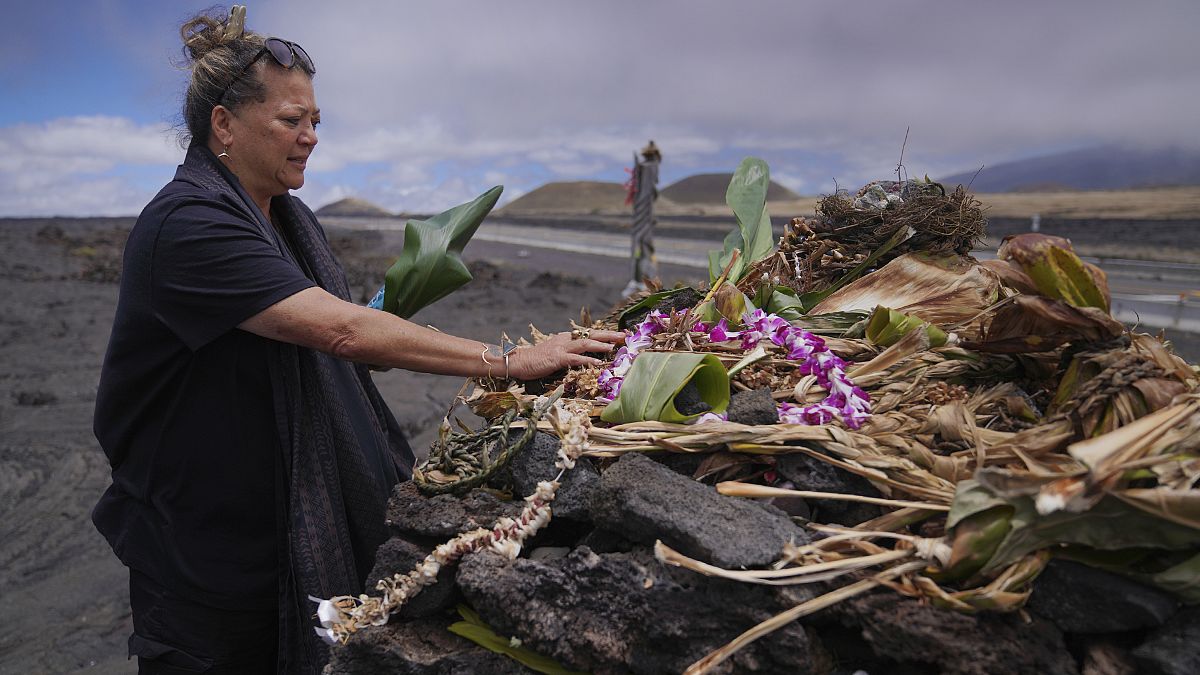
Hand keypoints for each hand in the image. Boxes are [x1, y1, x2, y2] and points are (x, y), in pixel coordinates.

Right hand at [507, 330, 624, 380]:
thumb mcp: (557, 353)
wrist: (519, 361)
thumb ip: (570, 353)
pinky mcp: (557, 358)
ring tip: (614, 347)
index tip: (618, 334)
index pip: (589, 333)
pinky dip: (588, 360)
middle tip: (623, 335)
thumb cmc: (538, 360)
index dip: (605, 333)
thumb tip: (586, 356)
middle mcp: (566, 339)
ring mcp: (561, 348)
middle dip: (608, 335)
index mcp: (567, 338)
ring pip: (585, 343)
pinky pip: (575, 359)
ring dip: (601, 345)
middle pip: (591, 334)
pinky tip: (598, 363)